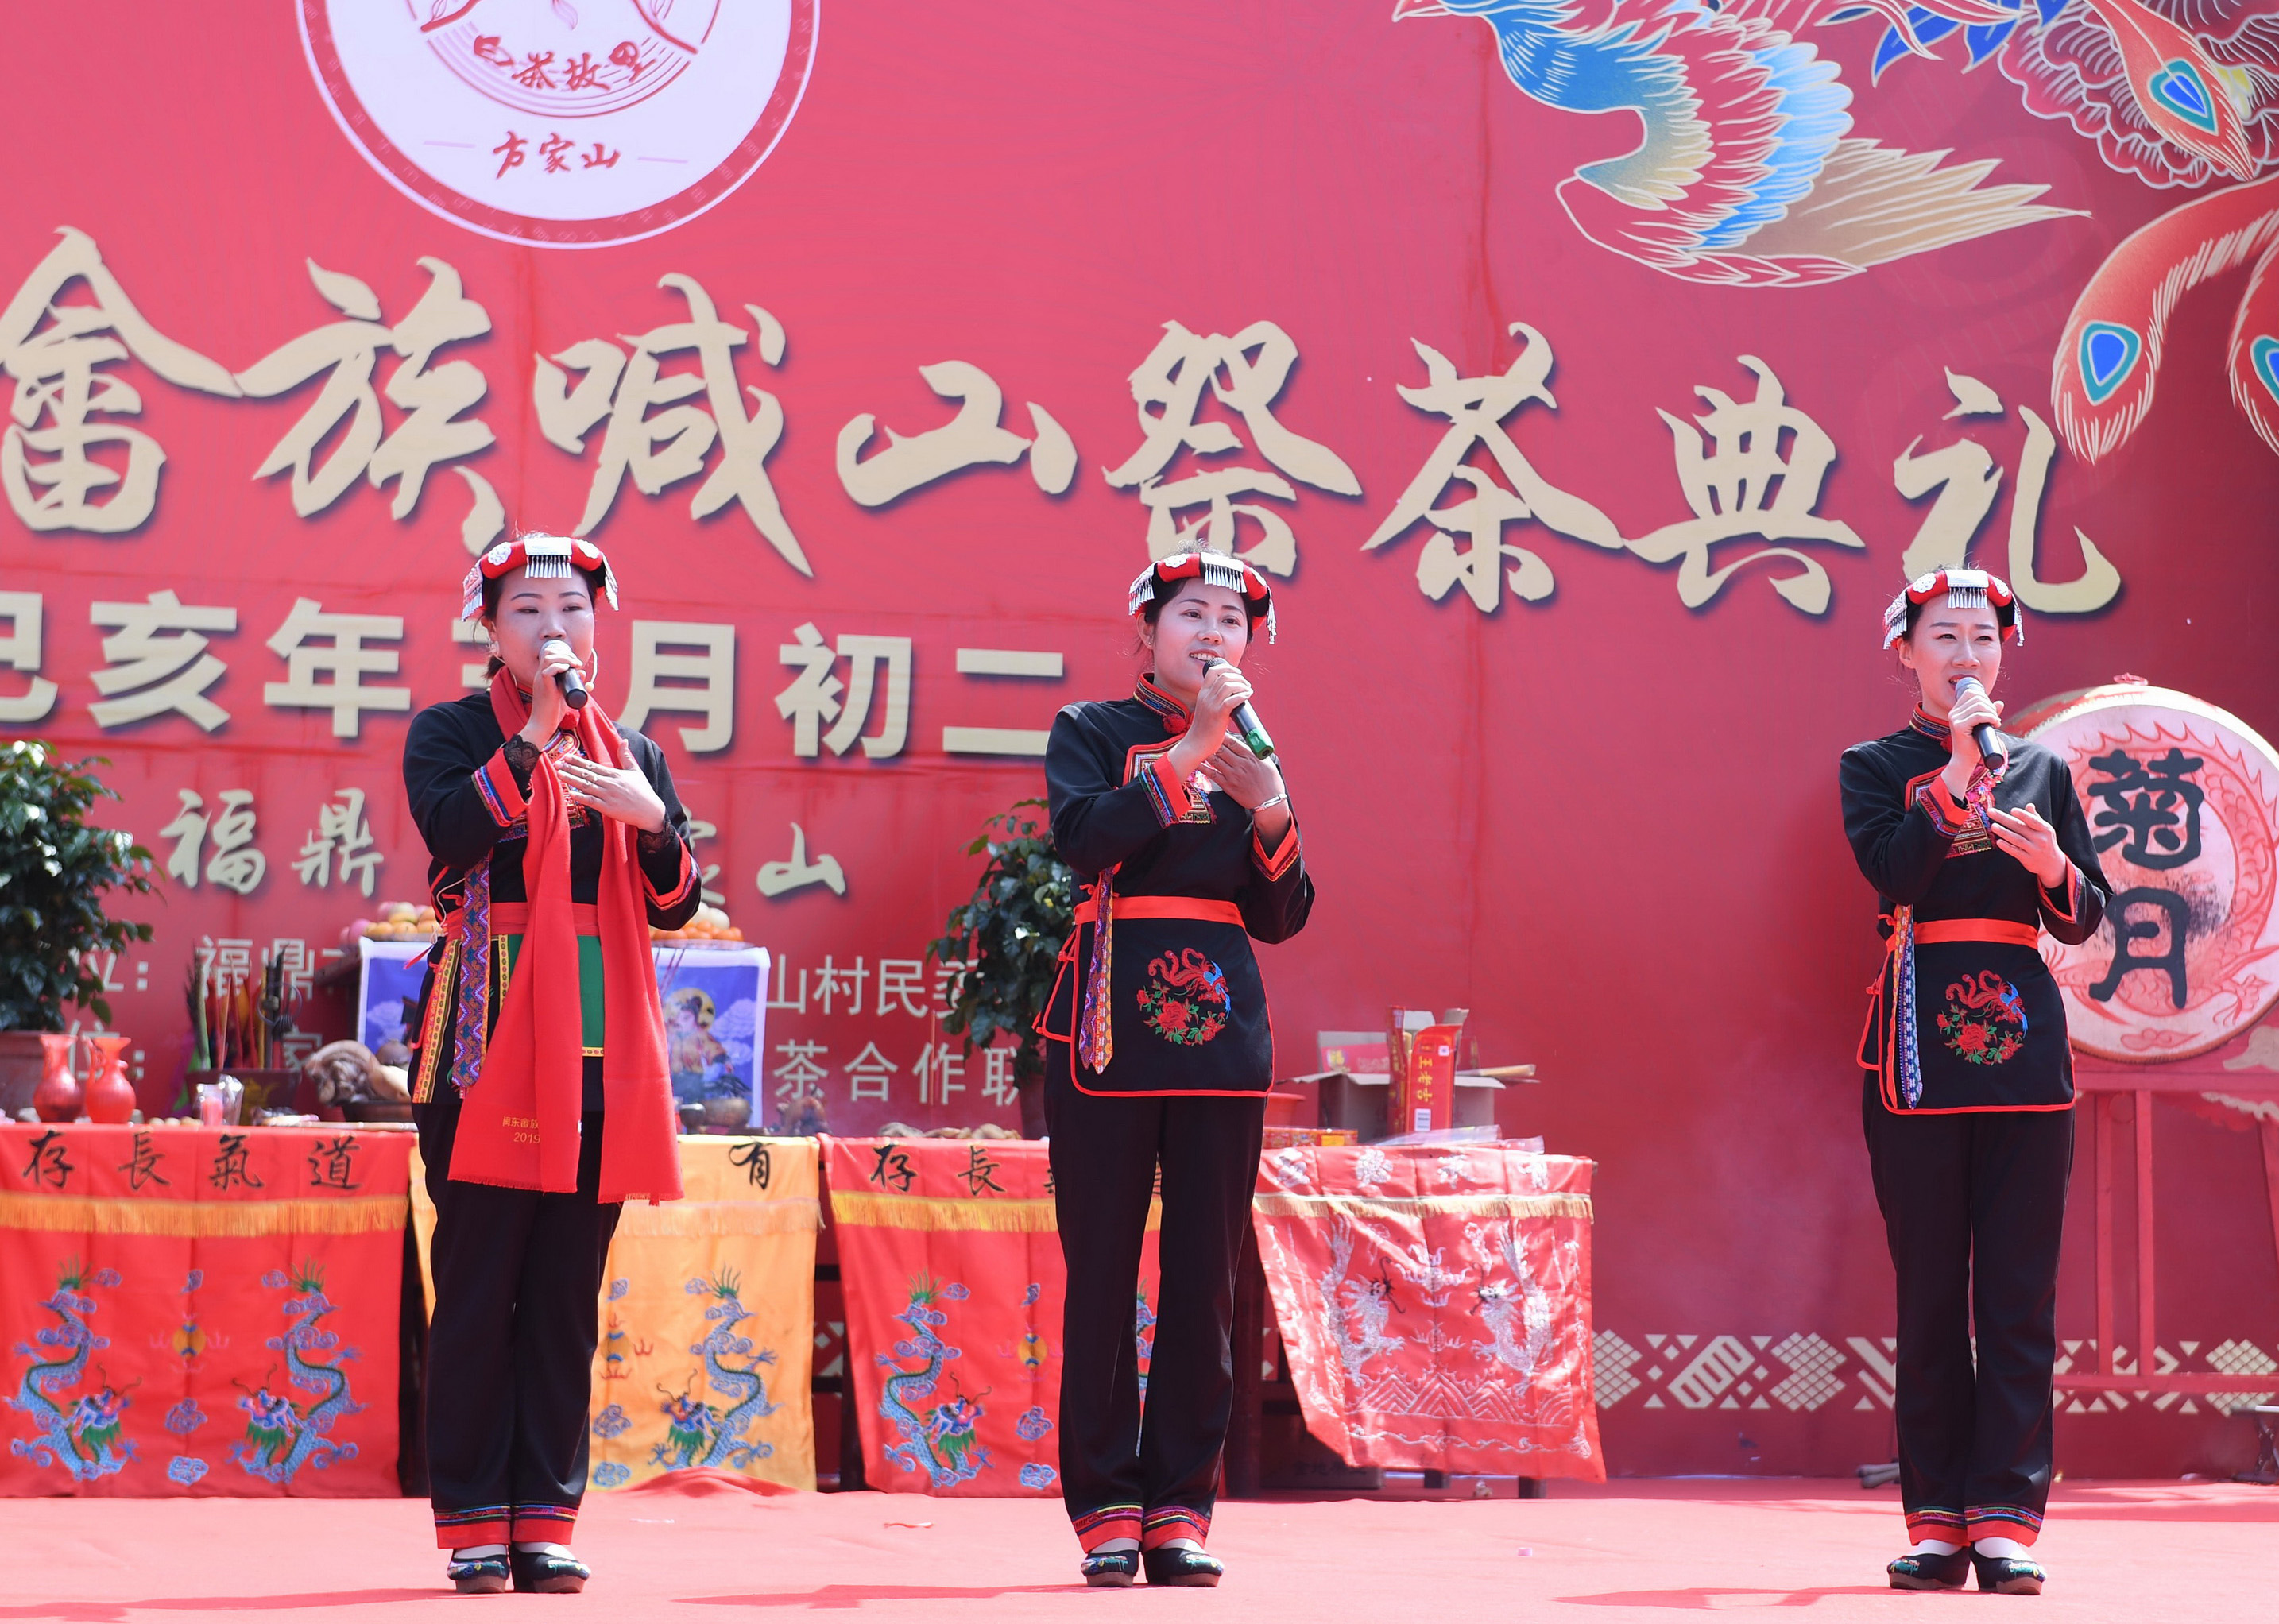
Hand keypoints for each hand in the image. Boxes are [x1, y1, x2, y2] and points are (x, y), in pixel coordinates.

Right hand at [519, 640, 581, 746]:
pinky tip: (568, 669)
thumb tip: (582, 672)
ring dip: (564, 658)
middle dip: (565, 654)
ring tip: (575, 665)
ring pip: (548, 658)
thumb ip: (573, 683)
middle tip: (577, 662)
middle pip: (549, 653)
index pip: (549, 654)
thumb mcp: (566, 693)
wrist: (544, 724)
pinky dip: (559, 667)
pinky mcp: (543, 686)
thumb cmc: (554, 711)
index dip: (563, 653)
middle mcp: (540, 675)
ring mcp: (540, 679)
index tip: (576, 661)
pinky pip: (548, 670)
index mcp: (544, 675)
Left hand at [558, 753, 667, 832]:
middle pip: (586, 774)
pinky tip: (570, 793)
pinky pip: (591, 801)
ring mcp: (608, 796)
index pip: (593, 765)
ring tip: (559, 774)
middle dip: (570, 768)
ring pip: (586, 786)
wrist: (650, 811)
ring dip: (571, 780)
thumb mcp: (636, 770)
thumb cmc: (643, 791)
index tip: (566, 756)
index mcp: (615, 774)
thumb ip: (626, 756)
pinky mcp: (608, 808)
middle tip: (556, 763)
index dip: (578, 761)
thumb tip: (624, 740)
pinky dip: (581, 797)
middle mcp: (610, 783)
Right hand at [1166, 660, 1252, 777]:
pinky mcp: (1218, 714)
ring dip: (1242, 685)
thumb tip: (1232, 697)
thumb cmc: (1203, 730)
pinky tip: (1247, 696)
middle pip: (1224, 676)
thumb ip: (1215, 701)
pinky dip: (1242, 695)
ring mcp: (1211, 705)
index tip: (1237, 672)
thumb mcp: (1206, 710)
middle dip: (1239, 677)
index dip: (1227, 667)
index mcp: (1202, 693)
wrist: (1196, 744)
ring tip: (1248, 690)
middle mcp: (1206, 696)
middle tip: (1246, 684)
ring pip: (1229, 685)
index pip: (1212, 671)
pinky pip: (1232, 700)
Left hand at [1196, 735, 1282, 808]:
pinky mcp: (1228, 786)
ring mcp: (1233, 775)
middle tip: (1203, 735)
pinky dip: (1203, 768)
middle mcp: (1241, 764)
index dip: (1223, 734)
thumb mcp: (1267, 763)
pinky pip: (1212, 774)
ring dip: (1205, 752)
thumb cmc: (1271, 783)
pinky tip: (1197, 762)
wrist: (1270, 802)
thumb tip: (1246, 743)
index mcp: (1251, 757)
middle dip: (1212, 741)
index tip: (1216, 729)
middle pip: (1222, 749)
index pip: (1233, 742)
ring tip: (1197, 746)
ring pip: (1215, 760)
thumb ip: (1255, 753)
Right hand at [1940, 682, 2003, 799]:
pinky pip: (1979, 716)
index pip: (1971, 693)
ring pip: (1979, 705)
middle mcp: (1953, 713)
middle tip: (1995, 718)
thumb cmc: (1974, 743)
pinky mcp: (1959, 726)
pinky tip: (1995, 723)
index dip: (1985, 698)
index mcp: (1956, 710)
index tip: (1991, 711)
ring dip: (1992, 712)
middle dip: (1990, 706)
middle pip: (1977, 697)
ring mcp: (1955, 719)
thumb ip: (1989, 713)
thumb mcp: (1982, 725)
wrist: (1965, 759)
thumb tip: (2000, 702)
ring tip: (1996, 722)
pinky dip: (1990, 718)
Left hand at [1988, 803, 2066, 888]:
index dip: (2023, 815)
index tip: (2012, 810)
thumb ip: (2035, 818)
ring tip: (1993, 826)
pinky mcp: (2027, 859)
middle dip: (2004, 819)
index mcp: (2045, 829)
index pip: (2033, 821)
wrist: (2053, 864)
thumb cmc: (2046, 842)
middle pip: (2020, 827)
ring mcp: (2034, 850)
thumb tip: (2029, 805)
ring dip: (2004, 832)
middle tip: (1991, 812)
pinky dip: (2007, 847)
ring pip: (2017, 840)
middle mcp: (2040, 839)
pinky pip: (2016, 852)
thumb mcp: (2045, 830)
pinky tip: (1998, 842)